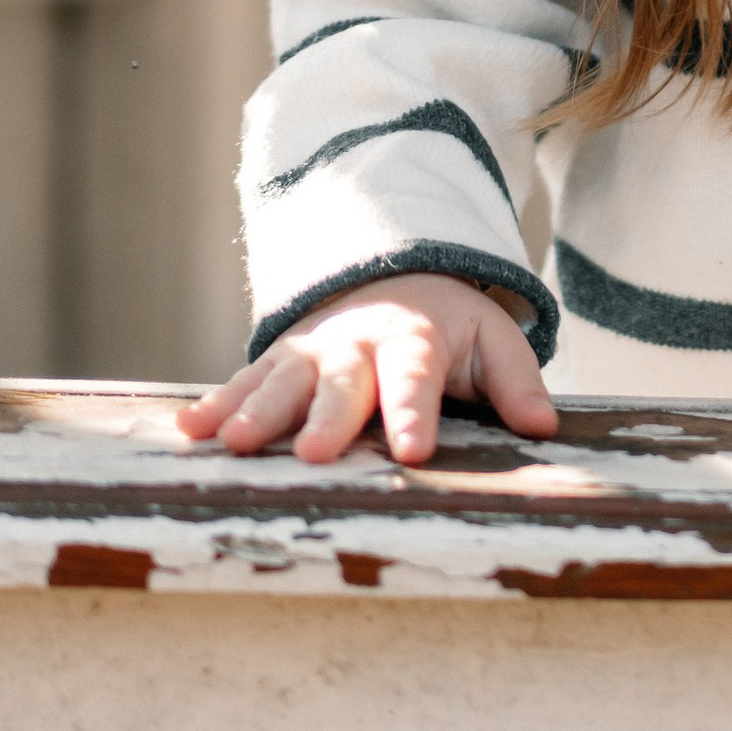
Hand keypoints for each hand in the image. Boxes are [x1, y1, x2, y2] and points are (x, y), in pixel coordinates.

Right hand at [176, 273, 559, 467]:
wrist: (394, 276)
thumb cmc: (449, 328)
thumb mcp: (494, 340)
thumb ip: (516, 381)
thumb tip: (543, 424)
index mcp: (414, 341)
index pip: (416, 379)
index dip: (415, 413)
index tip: (413, 450)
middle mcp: (356, 345)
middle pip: (341, 384)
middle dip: (327, 418)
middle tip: (315, 454)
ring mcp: (312, 351)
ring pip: (283, 382)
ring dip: (258, 412)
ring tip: (235, 444)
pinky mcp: (280, 361)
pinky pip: (245, 380)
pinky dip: (216, 404)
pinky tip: (189, 431)